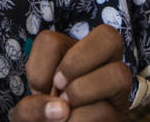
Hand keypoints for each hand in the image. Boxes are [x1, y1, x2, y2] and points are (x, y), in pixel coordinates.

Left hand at [11, 25, 131, 121]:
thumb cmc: (45, 120)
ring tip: (66, 112)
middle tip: (59, 87)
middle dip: (76, 62)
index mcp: (71, 55)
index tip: (39, 89)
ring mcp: (116, 92)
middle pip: (108, 35)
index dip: (40, 66)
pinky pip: (106, 110)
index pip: (51, 40)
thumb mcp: (30, 112)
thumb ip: (32, 108)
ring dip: (81, 91)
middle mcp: (100, 65)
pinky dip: (80, 119)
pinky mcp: (120, 116)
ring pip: (118, 73)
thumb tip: (61, 109)